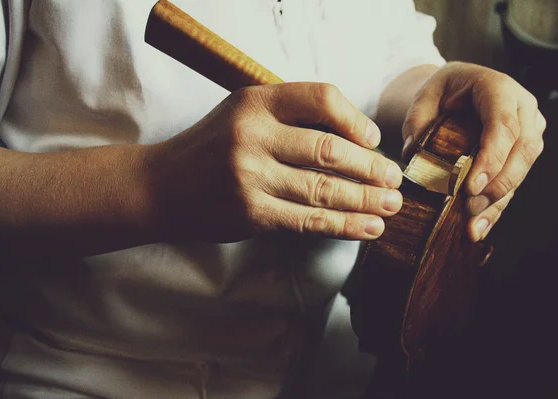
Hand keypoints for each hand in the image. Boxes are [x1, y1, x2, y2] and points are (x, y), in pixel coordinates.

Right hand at [146, 83, 402, 241]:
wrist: (161, 186)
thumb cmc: (211, 147)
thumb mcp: (243, 113)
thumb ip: (289, 116)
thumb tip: (353, 139)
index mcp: (255, 102)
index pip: (320, 98)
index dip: (355, 118)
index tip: (374, 139)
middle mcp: (252, 136)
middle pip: (329, 150)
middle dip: (371, 167)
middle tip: (395, 179)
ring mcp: (250, 177)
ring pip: (324, 189)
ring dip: (366, 200)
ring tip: (393, 206)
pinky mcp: (250, 214)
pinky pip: (308, 220)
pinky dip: (344, 225)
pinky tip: (369, 228)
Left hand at [401, 62, 545, 241]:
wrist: (458, 89)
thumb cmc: (443, 91)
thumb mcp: (425, 96)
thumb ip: (417, 120)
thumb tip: (412, 152)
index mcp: (498, 89)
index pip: (503, 125)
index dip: (492, 158)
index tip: (472, 186)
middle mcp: (522, 109)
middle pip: (522, 151)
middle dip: (497, 185)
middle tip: (470, 207)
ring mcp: (528, 131)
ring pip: (522, 170)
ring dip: (498, 201)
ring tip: (473, 225)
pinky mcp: (523, 153)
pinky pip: (515, 182)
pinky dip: (496, 207)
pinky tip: (479, 227)